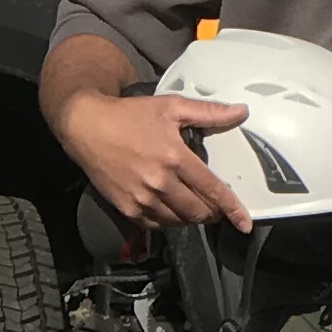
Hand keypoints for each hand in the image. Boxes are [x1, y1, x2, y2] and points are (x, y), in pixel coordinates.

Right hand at [52, 88, 252, 232]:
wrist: (87, 127)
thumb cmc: (130, 115)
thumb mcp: (171, 107)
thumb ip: (209, 112)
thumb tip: (241, 112)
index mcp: (175, 158)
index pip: (212, 190)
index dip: (232, 209)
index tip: (244, 224)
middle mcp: (160, 183)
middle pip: (197, 212)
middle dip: (211, 212)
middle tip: (214, 205)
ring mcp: (142, 199)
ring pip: (178, 221)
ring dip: (190, 217)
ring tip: (192, 204)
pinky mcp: (126, 208)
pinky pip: (156, 225)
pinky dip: (168, 220)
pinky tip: (169, 207)